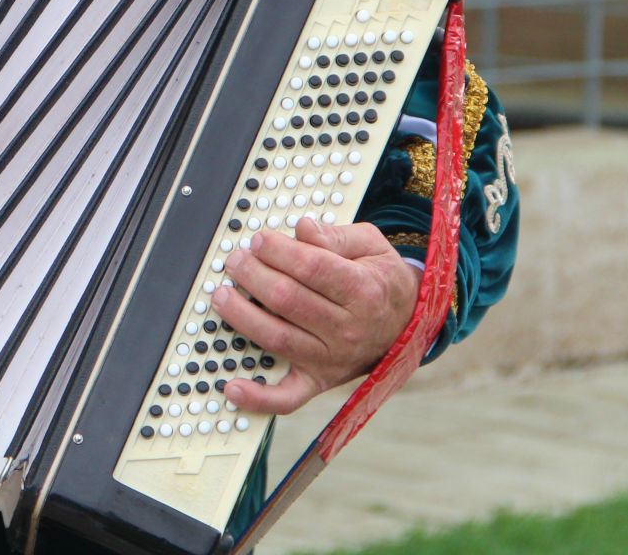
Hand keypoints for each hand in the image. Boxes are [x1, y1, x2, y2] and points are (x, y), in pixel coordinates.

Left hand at [212, 217, 418, 414]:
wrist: (406, 324)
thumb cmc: (380, 281)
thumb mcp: (371, 246)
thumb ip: (336, 236)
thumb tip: (303, 229)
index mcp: (364, 291)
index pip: (312, 268)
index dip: (279, 251)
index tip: (259, 239)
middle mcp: (348, 329)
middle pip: (288, 300)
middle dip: (253, 275)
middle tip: (236, 260)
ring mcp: (331, 359)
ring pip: (278, 338)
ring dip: (241, 316)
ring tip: (221, 295)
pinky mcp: (318, 381)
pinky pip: (287, 398)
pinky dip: (258, 397)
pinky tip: (231, 386)